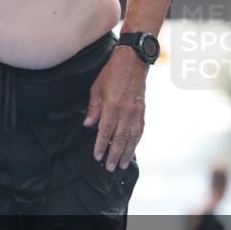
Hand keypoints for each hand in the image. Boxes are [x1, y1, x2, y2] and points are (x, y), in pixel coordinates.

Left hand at [82, 47, 146, 171]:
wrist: (133, 61)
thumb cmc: (112, 72)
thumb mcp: (97, 87)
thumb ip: (94, 107)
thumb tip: (88, 124)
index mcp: (113, 106)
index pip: (106, 131)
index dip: (101, 145)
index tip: (97, 156)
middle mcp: (126, 112)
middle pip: (120, 138)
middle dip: (115, 154)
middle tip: (110, 167)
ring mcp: (136, 112)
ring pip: (132, 137)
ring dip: (127, 152)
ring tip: (123, 164)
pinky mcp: (142, 110)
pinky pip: (140, 129)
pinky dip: (136, 141)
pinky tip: (133, 147)